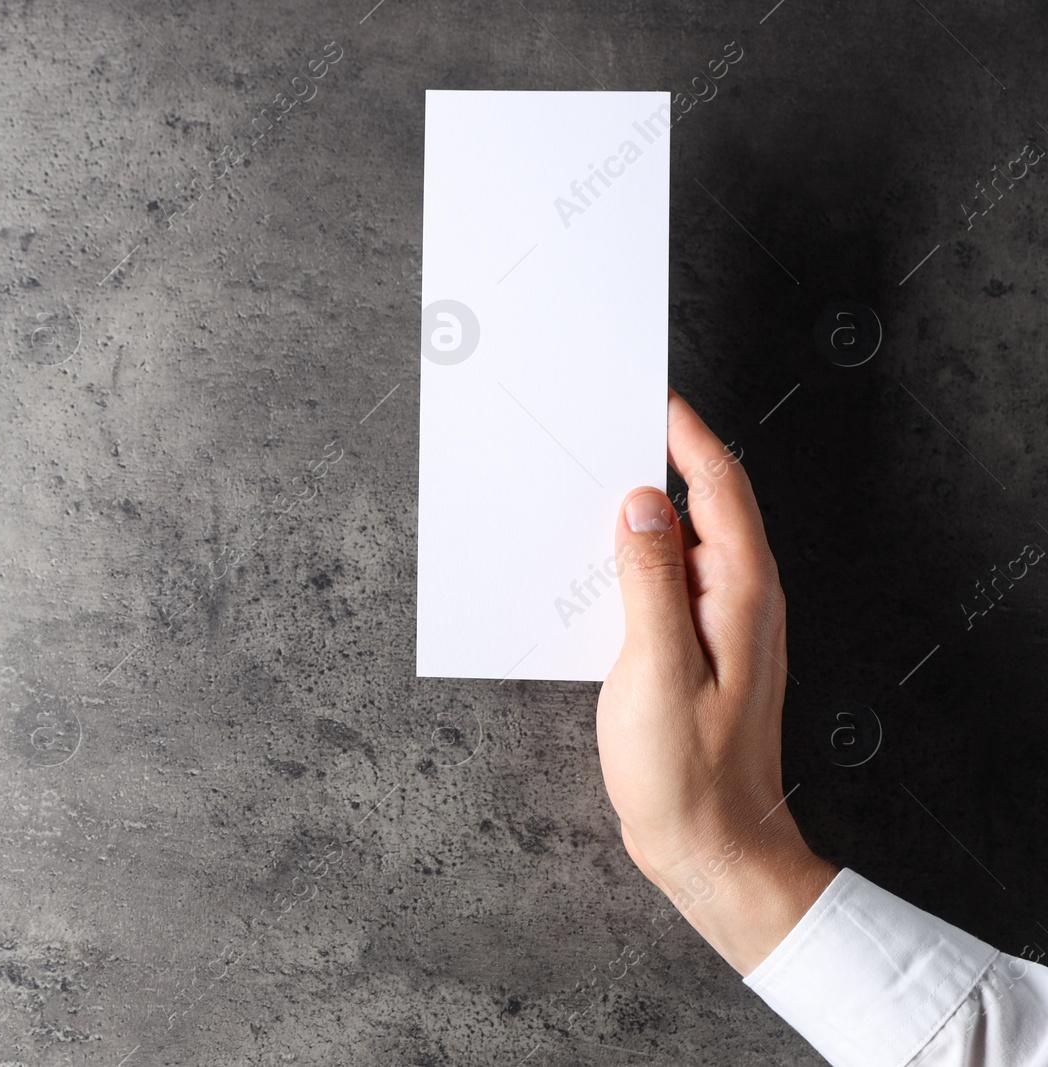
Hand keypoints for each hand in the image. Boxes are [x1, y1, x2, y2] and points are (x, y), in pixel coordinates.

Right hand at [596, 389, 836, 974]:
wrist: (712, 846)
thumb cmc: (686, 772)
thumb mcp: (656, 668)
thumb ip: (649, 579)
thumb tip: (642, 502)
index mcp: (740, 592)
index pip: (720, 487)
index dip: (688, 436)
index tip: (650, 397)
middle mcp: (740, 599)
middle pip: (705, 506)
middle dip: (660, 460)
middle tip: (605, 429)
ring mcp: (723, 625)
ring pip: (683, 543)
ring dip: (643, 512)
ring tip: (590, 487)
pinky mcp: (699, 650)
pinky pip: (669, 581)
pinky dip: (636, 560)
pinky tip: (596, 568)